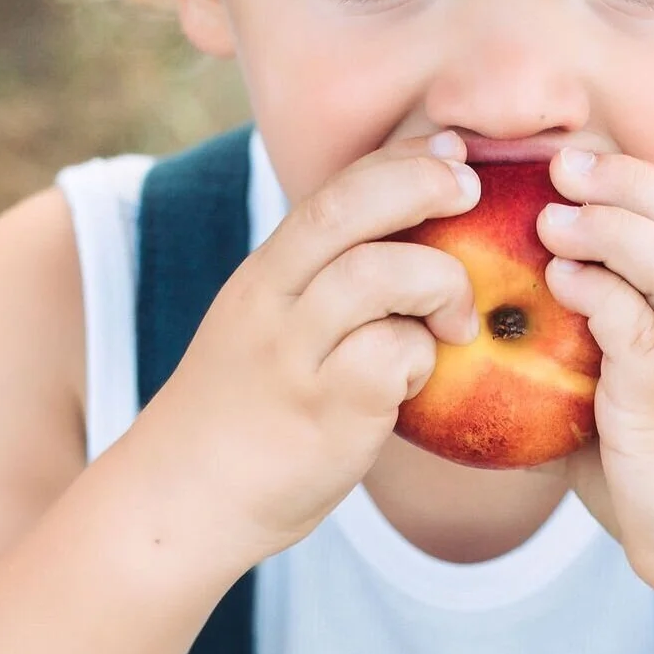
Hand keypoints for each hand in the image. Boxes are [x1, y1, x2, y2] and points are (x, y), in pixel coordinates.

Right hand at [131, 132, 481, 569]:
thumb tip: (412, 245)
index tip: (453, 152)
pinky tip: (415, 383)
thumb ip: (320, 288)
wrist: (180, 502)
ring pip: (378, 274)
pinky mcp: (325, 411)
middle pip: (345, 209)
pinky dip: (422, 359)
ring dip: (439, 283)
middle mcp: (271, 305)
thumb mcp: (266, 332)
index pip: (332, 189)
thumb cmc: (242, 418)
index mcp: (263, 277)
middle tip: (472, 194)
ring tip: (457, 321)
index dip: (400, 160)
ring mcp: (294, 357)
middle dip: (420, 184)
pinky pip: (393, 356)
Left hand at [539, 146, 653, 606]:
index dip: (630, 181)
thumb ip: (559, 375)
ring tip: (553, 213)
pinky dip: (607, 300)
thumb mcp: (603, 414)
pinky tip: (562, 281)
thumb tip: (474, 355)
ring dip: (615, 231)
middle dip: (625, 183)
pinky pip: (646, 339)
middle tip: (560, 160)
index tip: (569, 157)